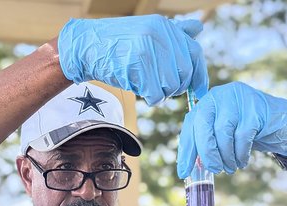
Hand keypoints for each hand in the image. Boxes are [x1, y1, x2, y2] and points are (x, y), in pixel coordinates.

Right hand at [58, 14, 207, 104]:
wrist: (87, 48)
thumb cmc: (117, 43)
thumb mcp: (148, 30)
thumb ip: (175, 32)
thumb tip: (199, 28)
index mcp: (165, 27)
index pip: (195, 53)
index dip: (200, 75)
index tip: (199, 91)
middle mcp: (160, 35)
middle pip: (184, 73)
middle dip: (176, 87)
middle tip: (162, 89)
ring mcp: (148, 50)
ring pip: (172, 85)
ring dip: (162, 94)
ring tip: (148, 87)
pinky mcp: (137, 67)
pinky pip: (156, 94)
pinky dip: (152, 98)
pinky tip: (142, 92)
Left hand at [177, 82, 286, 178]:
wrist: (285, 124)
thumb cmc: (249, 132)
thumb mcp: (223, 135)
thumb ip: (206, 143)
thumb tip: (186, 166)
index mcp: (208, 101)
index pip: (191, 124)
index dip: (186, 150)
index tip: (183, 172)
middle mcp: (221, 95)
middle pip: (203, 126)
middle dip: (206, 152)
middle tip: (213, 169)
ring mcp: (239, 98)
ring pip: (222, 132)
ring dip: (225, 155)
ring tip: (230, 167)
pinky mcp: (256, 107)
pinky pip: (242, 136)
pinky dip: (240, 153)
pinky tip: (242, 160)